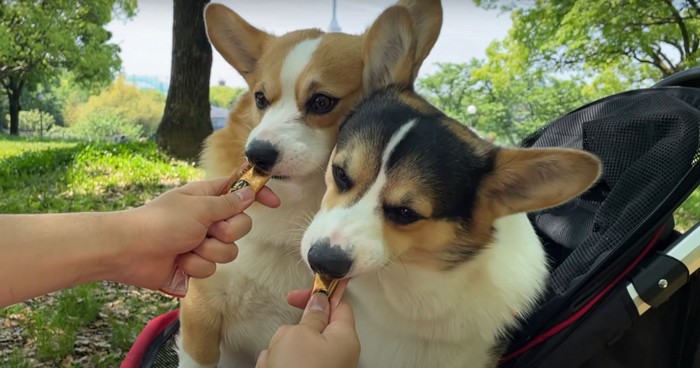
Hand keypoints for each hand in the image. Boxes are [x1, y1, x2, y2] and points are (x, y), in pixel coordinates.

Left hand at [109, 176, 279, 288]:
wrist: (129, 251)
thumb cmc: (160, 222)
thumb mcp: (199, 207)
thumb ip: (229, 203)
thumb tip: (249, 192)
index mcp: (207, 198)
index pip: (240, 191)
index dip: (258, 194)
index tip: (274, 203)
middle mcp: (207, 219)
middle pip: (241, 227)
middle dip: (228, 232)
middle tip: (209, 230)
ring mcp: (201, 242)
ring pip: (228, 251)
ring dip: (208, 251)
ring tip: (187, 248)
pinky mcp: (195, 264)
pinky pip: (211, 268)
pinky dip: (195, 266)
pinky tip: (179, 262)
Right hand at [256, 280, 359, 367]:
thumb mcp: (301, 334)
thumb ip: (310, 314)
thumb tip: (319, 301)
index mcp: (344, 339)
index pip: (339, 306)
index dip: (320, 294)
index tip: (301, 292)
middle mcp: (337, 356)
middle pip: (311, 329)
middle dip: (290, 331)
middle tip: (285, 339)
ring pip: (293, 348)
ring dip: (279, 351)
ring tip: (276, 362)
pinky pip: (284, 363)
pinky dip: (274, 365)